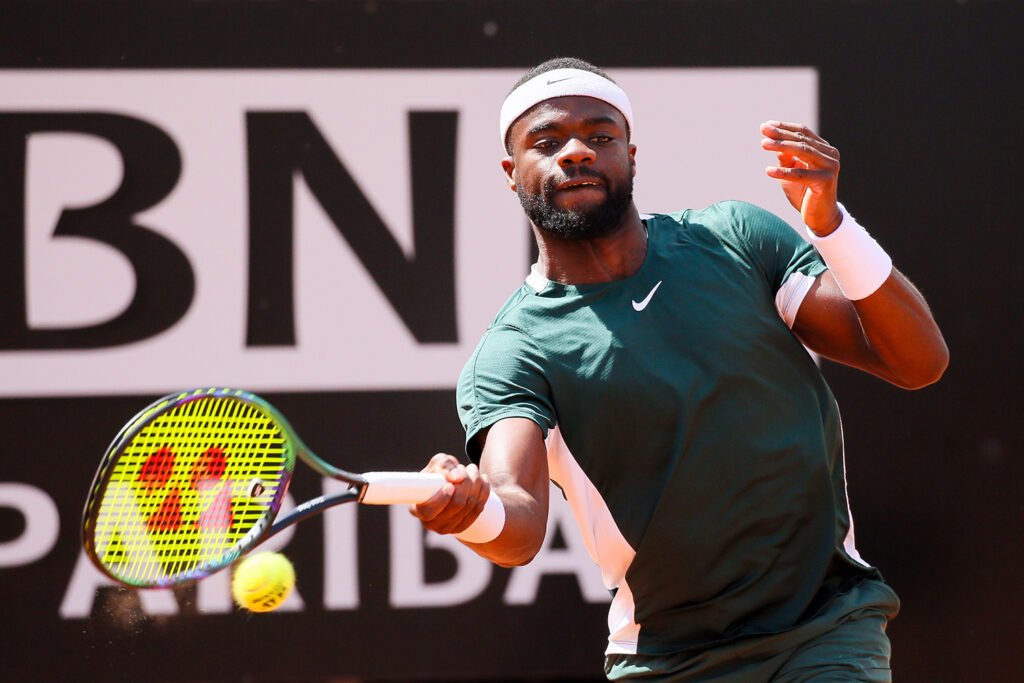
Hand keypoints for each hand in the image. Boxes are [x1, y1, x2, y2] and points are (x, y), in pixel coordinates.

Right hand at [410, 453, 490, 535]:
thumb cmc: (438, 473)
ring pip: (470, 507)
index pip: (429, 511)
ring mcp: (447, 528)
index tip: (450, 485)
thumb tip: (457, 478)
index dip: (442, 499)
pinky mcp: (461, 527)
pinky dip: (483, 493)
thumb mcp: (438, 463)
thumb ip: (444, 465)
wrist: (448, 484)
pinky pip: (478, 510)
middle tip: (466, 468)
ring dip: (476, 484)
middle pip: (456, 505)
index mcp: (417, 509)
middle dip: (465, 483)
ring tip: (473, 470)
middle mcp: (430, 523)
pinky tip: (483, 480)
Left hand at [761, 121, 842, 235]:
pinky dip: (783, 172)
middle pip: (802, 140)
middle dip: (780, 134)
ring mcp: (830, 167)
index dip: (784, 127)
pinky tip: (768, 171)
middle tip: (763, 130)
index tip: (766, 125)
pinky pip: (800, 175)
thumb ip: (786, 158)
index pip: (803, 133)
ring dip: (781, 147)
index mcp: (824, 149)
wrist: (820, 217)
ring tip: (763, 144)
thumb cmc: (804, 193)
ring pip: (803, 152)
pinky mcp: (825, 182)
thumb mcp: (792, 171)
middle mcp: (830, 155)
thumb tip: (774, 144)